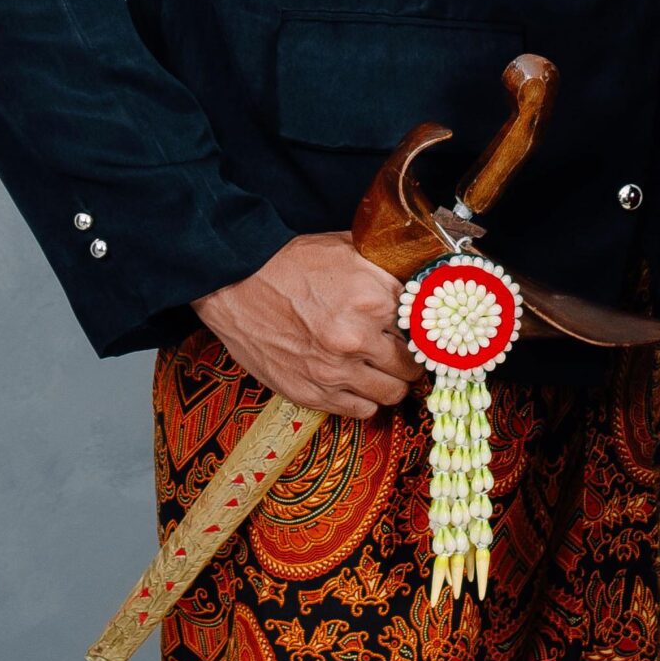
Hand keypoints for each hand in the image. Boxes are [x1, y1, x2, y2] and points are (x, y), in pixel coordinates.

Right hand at [192, 232, 421, 416]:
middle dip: (412, 358)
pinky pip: (361, 411)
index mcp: (373, 298)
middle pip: (412, 364)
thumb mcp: (346, 249)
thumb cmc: (289, 263)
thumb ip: (385, 269)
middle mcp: (358, 338)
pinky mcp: (312, 393)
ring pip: (392, 393)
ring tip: (384, 370)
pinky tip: (358, 383)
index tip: (422, 330)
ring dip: (392, 382)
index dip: (423, 327)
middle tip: (405, 352)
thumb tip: (417, 281)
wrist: (235, 284)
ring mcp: (334, 371)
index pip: (424, 326)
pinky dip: (366, 400)